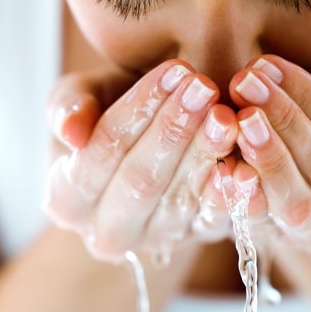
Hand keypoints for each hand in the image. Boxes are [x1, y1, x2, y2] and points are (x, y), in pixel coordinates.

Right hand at [42, 61, 238, 262]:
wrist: (149, 145)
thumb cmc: (109, 112)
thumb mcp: (81, 98)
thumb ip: (68, 106)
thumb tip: (71, 133)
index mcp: (66, 200)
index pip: (103, 150)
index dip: (138, 109)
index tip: (172, 70)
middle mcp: (107, 232)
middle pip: (141, 180)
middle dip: (174, 130)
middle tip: (204, 88)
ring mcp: (155, 241)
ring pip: (180, 199)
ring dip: (206, 154)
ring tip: (227, 114)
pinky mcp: (198, 239)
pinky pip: (216, 220)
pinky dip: (232, 193)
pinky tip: (245, 163)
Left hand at [228, 55, 310, 251]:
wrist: (298, 171)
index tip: (269, 65)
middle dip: (283, 120)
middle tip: (244, 83)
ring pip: (297, 203)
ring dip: (266, 158)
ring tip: (238, 119)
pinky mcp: (278, 245)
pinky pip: (261, 226)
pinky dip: (242, 196)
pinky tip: (224, 167)